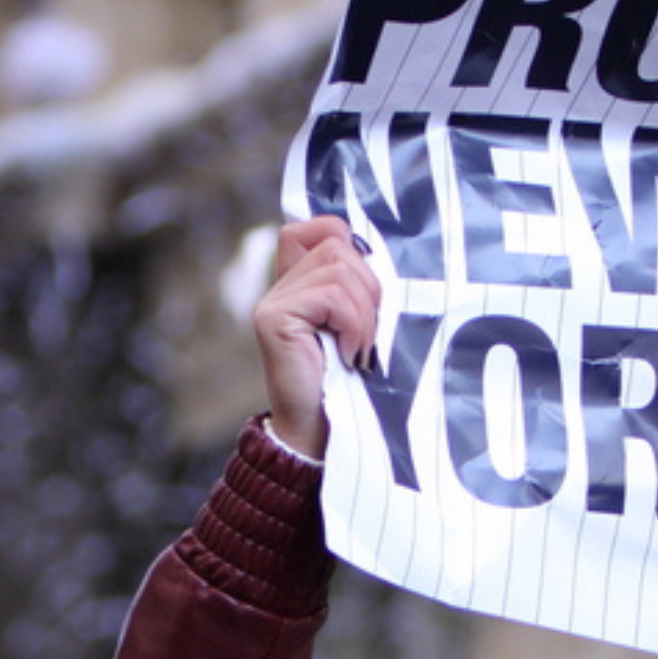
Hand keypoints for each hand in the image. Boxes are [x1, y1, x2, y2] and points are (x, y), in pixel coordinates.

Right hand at [252, 217, 380, 458]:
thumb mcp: (364, 324)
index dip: (353, 243)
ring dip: (364, 312)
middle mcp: (282, 285)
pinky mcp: (273, 317)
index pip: (325, 227)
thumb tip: (384, 256)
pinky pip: (331, 295)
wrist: (323, 431)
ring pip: (338, 268)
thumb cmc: (351, 381)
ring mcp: (273, 299)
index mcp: (303, 281)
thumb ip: (363, 288)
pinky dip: (353, 324)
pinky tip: (349, 354)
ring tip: (360, 347)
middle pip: (338, 245)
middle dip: (369, 287)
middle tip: (369, 332)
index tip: (370, 291)